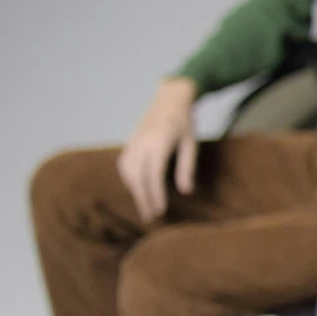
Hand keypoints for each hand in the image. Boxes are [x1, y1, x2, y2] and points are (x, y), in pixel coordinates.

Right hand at [117, 77, 199, 222]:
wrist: (169, 98)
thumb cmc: (185, 122)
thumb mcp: (191, 143)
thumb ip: (187, 167)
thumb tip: (185, 192)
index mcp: (159, 142)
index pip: (154, 174)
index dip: (156, 194)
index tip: (160, 211)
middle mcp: (142, 142)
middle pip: (138, 177)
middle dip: (143, 198)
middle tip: (151, 217)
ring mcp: (133, 142)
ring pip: (128, 172)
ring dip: (135, 191)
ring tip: (145, 207)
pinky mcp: (129, 142)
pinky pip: (125, 165)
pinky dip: (130, 180)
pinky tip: (138, 190)